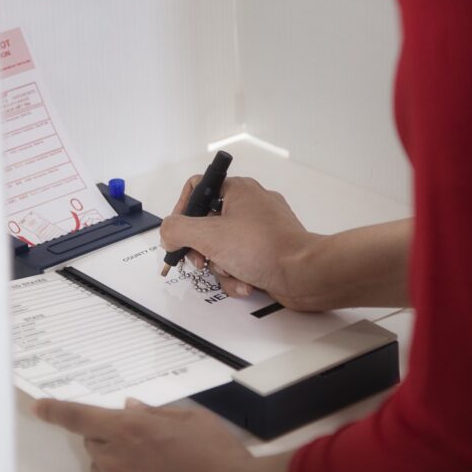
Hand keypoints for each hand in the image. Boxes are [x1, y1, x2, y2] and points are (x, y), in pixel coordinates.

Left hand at [34, 398, 251, 471]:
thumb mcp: (191, 420)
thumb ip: (154, 413)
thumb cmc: (218, 459)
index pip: (78, 415)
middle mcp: (114, 458)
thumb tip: (132, 409)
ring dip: (118, 470)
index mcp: (129, 428)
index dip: (55, 410)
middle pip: (94, 444)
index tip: (40, 408)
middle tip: (147, 451)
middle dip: (113, 442)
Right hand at [160, 176, 319, 307]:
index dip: (182, 212)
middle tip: (201, 260)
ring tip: (232, 272)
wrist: (304, 274)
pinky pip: (240, 262)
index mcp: (237, 190)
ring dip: (221, 267)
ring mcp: (261, 230)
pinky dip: (238, 275)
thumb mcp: (208, 235)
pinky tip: (246, 282)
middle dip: (202, 249)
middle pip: (206, 225)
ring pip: (222, 248)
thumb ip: (177, 230)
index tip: (178, 233)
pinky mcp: (268, 252)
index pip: (197, 189)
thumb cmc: (266, 248)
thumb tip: (167, 232)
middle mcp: (250, 205)